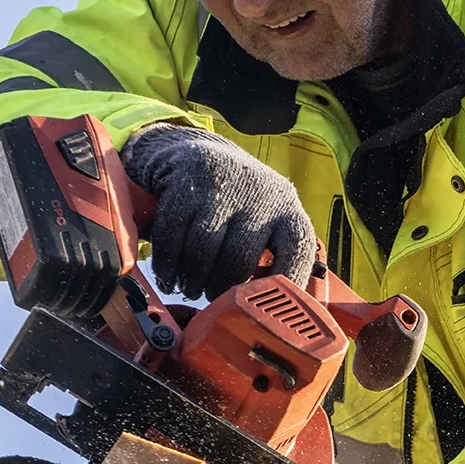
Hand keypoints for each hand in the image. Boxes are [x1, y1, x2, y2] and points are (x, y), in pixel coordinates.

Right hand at [120, 123, 316, 299]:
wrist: (200, 151)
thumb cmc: (240, 202)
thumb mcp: (268, 222)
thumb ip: (273, 258)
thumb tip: (272, 311)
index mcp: (289, 212)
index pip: (297, 253)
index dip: (283, 285)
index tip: (266, 311)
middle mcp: (262, 196)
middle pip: (238, 260)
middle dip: (219, 289)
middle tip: (209, 298)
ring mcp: (225, 185)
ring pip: (203, 251)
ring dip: (191, 279)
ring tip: (189, 288)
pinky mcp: (189, 181)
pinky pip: (173, 235)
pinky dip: (167, 262)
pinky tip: (168, 274)